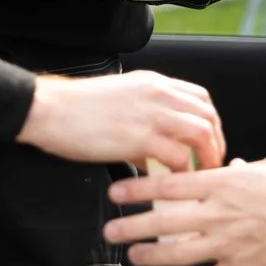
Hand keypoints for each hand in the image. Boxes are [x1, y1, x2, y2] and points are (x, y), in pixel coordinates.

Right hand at [17, 71, 224, 169]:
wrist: (50, 109)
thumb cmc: (76, 108)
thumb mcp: (119, 99)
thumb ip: (143, 118)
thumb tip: (154, 151)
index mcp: (153, 83)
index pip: (200, 98)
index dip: (211, 122)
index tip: (208, 142)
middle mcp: (158, 94)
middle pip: (208, 115)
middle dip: (216, 143)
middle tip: (211, 164)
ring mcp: (152, 114)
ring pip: (202, 133)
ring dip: (207, 158)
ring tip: (199, 176)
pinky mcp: (140, 137)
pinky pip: (178, 157)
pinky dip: (182, 172)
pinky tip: (174, 182)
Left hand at [104, 157, 265, 265]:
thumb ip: (242, 170)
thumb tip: (230, 167)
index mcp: (220, 186)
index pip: (168, 187)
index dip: (138, 191)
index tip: (116, 194)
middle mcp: (216, 216)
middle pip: (163, 222)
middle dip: (133, 227)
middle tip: (111, 231)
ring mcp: (226, 245)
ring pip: (179, 254)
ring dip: (153, 257)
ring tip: (134, 256)